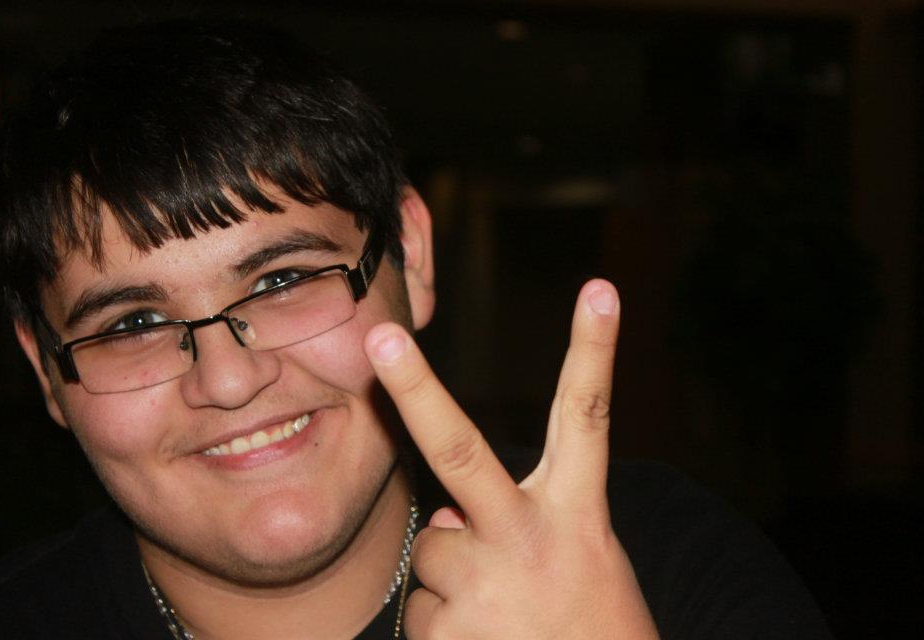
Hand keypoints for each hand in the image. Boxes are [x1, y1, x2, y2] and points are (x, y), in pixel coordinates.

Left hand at [364, 280, 658, 639]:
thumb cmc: (591, 627)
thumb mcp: (572, 561)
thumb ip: (506, 522)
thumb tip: (437, 516)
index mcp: (576, 515)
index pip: (586, 419)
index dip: (594, 351)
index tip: (599, 288)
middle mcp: (528, 540)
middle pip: (461, 451)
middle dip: (415, 389)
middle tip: (380, 337)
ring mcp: (484, 588)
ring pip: (430, 550)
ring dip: (452, 579)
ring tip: (501, 617)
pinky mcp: (449, 637)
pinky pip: (420, 609)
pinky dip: (444, 625)